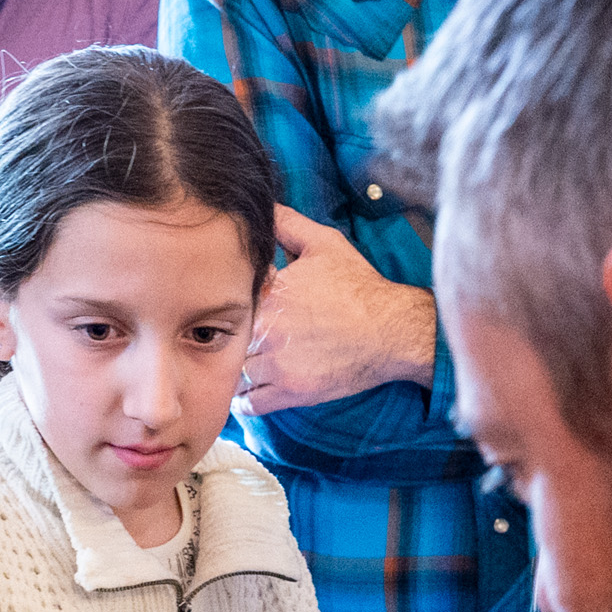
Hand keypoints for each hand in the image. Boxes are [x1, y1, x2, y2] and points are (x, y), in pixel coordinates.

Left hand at [239, 207, 437, 415]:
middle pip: (222, 338)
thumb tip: (261, 209)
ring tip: (236, 362)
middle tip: (220, 338)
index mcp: (270, 292)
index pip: (223, 299)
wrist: (392, 330)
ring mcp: (278, 364)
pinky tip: (250, 386)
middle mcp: (269, 329)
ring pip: (233, 371)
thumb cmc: (359, 287)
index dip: (219, 302)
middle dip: (220, 337)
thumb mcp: (324, 244)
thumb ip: (286, 225)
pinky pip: (250, 403)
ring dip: (233, 367)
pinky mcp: (292, 392)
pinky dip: (244, 398)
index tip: (221, 304)